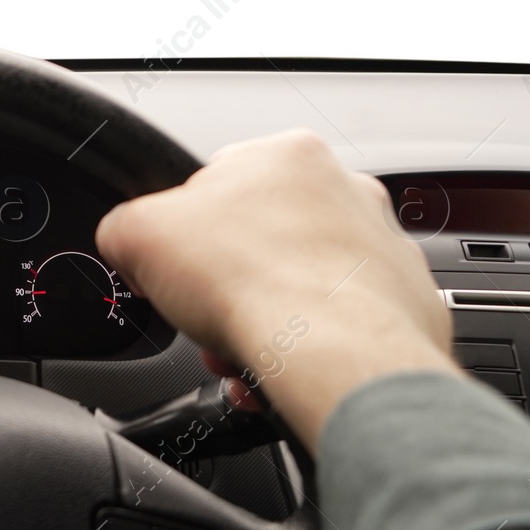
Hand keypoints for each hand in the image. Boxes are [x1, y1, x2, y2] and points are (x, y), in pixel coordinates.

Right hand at [95, 129, 457, 450]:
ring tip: (241, 357)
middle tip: (206, 318)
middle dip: (228, 286)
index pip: (219, 184)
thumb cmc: (254, 281)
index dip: (188, 234)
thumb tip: (124, 241)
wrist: (335, 353)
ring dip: (264, 323)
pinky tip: (278, 375)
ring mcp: (384, 248)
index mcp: (288, 154)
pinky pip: (341, 328)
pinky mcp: (408, 304)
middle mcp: (347, 190)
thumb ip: (122, 226)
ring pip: (301, 288)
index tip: (177, 269)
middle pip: (261, 240)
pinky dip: (308, 353)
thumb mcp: (135, 233)